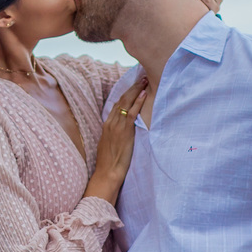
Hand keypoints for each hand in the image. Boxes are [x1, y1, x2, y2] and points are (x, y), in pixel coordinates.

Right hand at [85, 76, 149, 205]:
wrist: (106, 173)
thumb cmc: (110, 163)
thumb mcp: (110, 145)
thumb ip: (116, 135)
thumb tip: (124, 130)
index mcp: (107, 125)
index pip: (117, 104)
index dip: (126, 93)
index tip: (134, 85)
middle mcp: (110, 122)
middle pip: (122, 99)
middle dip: (132, 87)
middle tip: (142, 77)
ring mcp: (116, 126)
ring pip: (126, 103)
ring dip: (136, 90)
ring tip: (145, 80)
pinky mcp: (124, 132)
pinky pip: (131, 113)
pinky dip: (138, 102)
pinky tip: (144, 94)